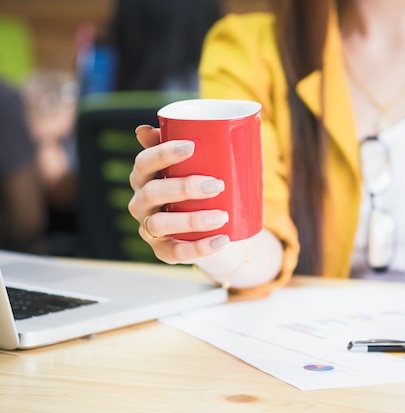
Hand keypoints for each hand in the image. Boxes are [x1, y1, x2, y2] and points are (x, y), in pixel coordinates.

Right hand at [128, 125, 229, 263]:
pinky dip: (199, 249)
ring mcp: (149, 229)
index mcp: (144, 177)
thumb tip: (152, 125)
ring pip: (160, 225)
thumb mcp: (193, 165)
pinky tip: (221, 240)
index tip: (192, 146)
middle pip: (153, 192)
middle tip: (218, 184)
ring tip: (221, 216)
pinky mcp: (162, 251)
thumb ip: (184, 143)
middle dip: (184, 187)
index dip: (163, 153)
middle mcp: (140, 202)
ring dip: (191, 219)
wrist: (207, 224)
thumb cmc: (196, 186)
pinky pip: (175, 254)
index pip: (144, 162)